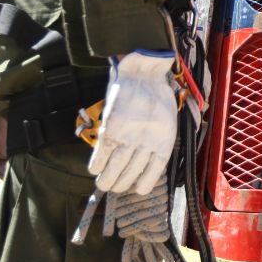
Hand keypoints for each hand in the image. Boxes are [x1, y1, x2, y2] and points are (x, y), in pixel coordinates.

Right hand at [87, 51, 178, 194]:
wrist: (144, 73)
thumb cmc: (156, 96)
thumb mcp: (166, 121)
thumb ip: (156, 141)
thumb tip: (145, 160)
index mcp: (164, 143)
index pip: (152, 175)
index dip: (142, 185)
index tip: (136, 187)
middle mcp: (146, 144)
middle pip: (130, 177)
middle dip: (120, 185)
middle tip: (114, 185)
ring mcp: (128, 139)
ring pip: (113, 172)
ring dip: (106, 180)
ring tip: (103, 183)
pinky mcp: (111, 131)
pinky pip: (100, 157)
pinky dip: (96, 166)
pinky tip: (95, 169)